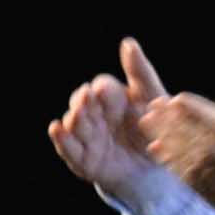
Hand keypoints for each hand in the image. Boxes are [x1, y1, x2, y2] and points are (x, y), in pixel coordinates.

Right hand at [48, 56, 158, 202]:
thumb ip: (141, 73)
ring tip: (78, 115)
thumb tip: (128, 42)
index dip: (103, 90)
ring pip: (74, 124)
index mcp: (112, 99)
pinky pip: (68, 148)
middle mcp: (94, 115)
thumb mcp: (154, 102)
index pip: (102, 88)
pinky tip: (57, 128)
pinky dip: (62, 139)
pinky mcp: (82, 158)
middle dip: (84, 100)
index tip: (103, 90)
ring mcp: (86, 136)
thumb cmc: (155, 131)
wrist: (157, 172)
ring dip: (75, 118)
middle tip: (87, 97)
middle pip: (82, 102)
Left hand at [126, 46, 214, 214]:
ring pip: (194, 162)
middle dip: (176, 125)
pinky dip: (173, 163)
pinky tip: (159, 149)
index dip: (200, 114)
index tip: (178, 99)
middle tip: (153, 107)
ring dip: (169, 142)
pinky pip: (193, 181)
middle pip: (204, 144)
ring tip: (149, 124)